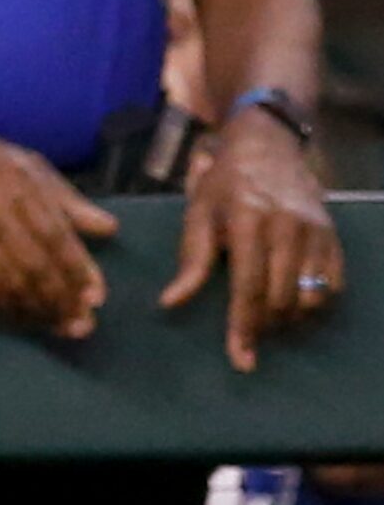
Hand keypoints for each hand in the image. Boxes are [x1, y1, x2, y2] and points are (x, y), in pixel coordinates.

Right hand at [0, 118, 116, 337]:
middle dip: (62, 300)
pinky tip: (23, 317)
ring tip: (59, 327)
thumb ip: (67, 199)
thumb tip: (109, 228)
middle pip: (35, 266)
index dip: (79, 270)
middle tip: (83, 324)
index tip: (97, 297)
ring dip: (38, 310)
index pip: (56, 236)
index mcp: (19, 187)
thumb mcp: (26, 163)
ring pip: (9, 282)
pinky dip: (6, 307)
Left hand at [161, 108, 341, 371]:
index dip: (244, 326)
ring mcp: (315, 232)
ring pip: (310, 297)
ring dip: (290, 318)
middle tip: (249, 336)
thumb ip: (191, 261)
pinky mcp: (333, 237)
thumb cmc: (224, 183)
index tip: (241, 358)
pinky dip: (315, 303)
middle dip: (265, 325)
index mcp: (247, 219)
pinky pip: (333, 286)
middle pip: (281, 297)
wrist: (268, 146)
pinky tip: (294, 303)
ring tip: (268, 319)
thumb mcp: (198, 213)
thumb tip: (170, 303)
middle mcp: (287, 226)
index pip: (248, 285)